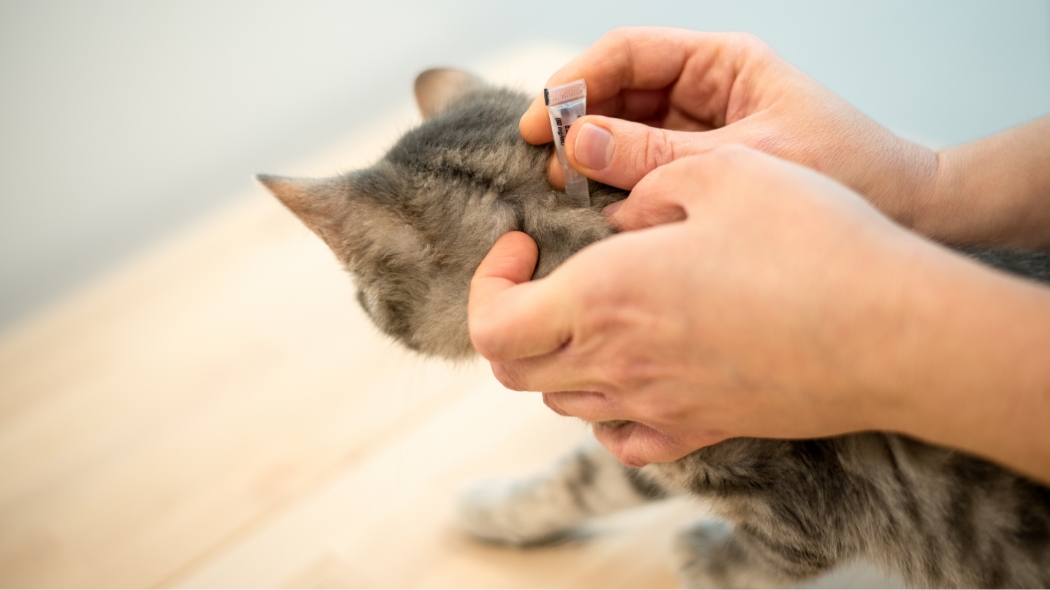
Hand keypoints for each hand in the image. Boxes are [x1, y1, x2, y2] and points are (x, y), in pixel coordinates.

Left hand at [470, 146, 928, 466]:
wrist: (895, 332)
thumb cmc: (812, 243)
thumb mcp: (720, 174)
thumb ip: (646, 186)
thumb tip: (618, 217)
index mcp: (605, 298)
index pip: (493, 325)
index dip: (487, 282)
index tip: (522, 242)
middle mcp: (620, 364)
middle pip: (514, 370)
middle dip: (508, 317)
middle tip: (542, 274)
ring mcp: (661, 406)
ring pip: (562, 403)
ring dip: (553, 356)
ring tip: (591, 309)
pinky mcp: (704, 429)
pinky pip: (624, 440)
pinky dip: (604, 412)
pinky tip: (631, 374)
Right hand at [526, 27, 936, 230]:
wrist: (908, 213)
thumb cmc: (847, 170)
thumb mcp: (746, 159)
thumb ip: (658, 155)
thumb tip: (579, 145)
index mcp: (721, 63)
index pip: (629, 54)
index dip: (576, 82)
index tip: (543, 122)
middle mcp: (703, 92)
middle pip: (617, 92)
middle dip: (577, 124)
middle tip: (547, 167)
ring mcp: (698, 133)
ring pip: (622, 133)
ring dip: (591, 159)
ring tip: (567, 192)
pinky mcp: (698, 173)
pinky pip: (641, 169)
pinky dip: (615, 186)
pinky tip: (597, 208)